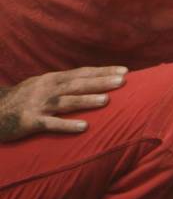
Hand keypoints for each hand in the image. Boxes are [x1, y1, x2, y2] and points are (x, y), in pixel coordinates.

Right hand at [0, 66, 127, 142]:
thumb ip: (64, 84)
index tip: (124, 71)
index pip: (81, 73)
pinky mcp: (30, 122)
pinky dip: (67, 125)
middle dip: (100, 82)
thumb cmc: (22, 100)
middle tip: (122, 81)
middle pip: (77, 84)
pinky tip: (84, 127)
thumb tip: (92, 81)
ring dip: (86, 100)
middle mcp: (45, 89)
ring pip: (65, 102)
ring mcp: (37, 105)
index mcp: (51, 80)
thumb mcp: (42, 86)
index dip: (102, 71)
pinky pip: (50, 124)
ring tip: (106, 100)